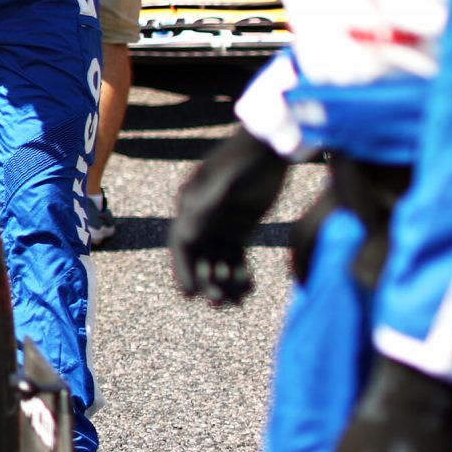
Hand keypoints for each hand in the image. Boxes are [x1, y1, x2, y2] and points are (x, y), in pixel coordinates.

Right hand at [168, 129, 288, 304]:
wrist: (271, 148)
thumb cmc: (245, 158)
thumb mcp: (225, 179)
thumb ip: (207, 205)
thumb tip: (187, 235)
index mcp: (190, 205)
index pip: (181, 244)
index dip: (182, 270)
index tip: (189, 294)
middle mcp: (201, 218)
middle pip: (198, 257)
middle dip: (206, 282)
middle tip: (218, 302)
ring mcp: (221, 225)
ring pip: (217, 261)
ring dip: (224, 283)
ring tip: (236, 302)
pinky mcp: (241, 230)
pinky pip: (236, 258)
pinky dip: (240, 275)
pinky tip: (249, 288)